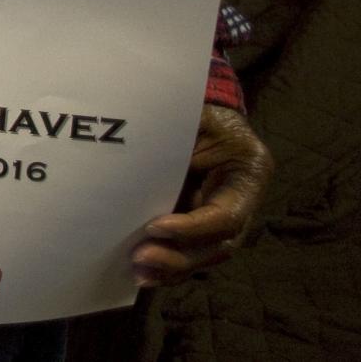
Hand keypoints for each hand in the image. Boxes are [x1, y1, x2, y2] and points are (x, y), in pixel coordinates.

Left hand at [131, 104, 272, 285]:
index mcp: (248, 172)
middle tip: (142, 259)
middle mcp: (243, 201)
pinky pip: (191, 250)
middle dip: (180, 257)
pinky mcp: (204, 220)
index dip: (192, 228)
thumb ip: (174, 136)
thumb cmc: (199, 108)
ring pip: (205, 254)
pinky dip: (169, 265)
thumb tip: (135, 151)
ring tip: (140, 274)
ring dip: (172, 268)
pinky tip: (143, 274)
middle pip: (218, 245)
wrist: (204, 108)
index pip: (226, 216)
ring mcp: (225, 214)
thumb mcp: (193, 115)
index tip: (154, 226)